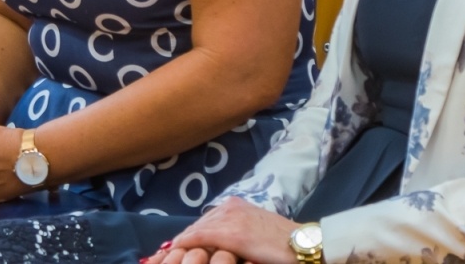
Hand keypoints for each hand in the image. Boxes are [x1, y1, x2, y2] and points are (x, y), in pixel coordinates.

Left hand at [146, 198, 297, 263]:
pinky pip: (200, 239)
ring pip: (195, 232)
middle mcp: (230, 207)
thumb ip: (233, 237)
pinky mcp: (232, 234)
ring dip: (179, 246)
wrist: (303, 244)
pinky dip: (186, 246)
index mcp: (235, 206)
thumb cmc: (282, 244)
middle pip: (196, 226)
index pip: (203, 222)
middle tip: (160, 256)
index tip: (169, 249)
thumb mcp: (254, 235)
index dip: (187, 237)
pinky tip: (175, 252)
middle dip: (179, 242)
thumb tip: (217, 250)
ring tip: (163, 258)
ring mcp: (230, 219)